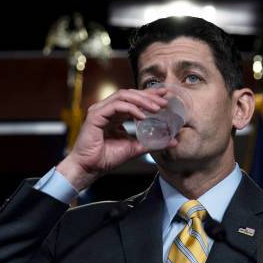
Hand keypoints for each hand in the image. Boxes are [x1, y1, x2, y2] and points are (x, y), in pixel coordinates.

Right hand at [57, 87, 173, 190]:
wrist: (90, 168)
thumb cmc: (106, 158)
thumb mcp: (135, 148)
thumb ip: (152, 143)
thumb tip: (172, 141)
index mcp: (115, 114)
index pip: (133, 100)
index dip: (149, 96)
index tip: (165, 95)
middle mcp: (107, 109)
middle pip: (130, 94)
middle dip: (149, 96)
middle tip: (164, 100)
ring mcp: (100, 110)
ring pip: (124, 96)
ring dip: (142, 100)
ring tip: (157, 108)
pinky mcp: (96, 115)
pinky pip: (116, 106)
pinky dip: (131, 109)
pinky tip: (142, 116)